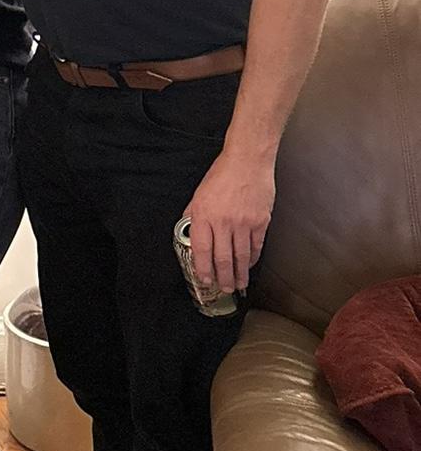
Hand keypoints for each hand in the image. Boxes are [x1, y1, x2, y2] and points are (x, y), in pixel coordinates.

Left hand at [182, 150, 275, 292]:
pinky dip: (252, 259)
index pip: (202, 250)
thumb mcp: (199, 193)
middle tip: (224, 289)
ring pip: (241, 257)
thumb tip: (190, 233)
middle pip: (223, 258)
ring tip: (238, 284)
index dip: (203, 269)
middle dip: (223, 278)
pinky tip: (249, 265)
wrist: (247, 161)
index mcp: (204, 214)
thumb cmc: (221, 174)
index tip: (205, 280)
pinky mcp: (261, 223)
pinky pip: (255, 247)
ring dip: (240, 274)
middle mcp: (223, 221)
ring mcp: (244, 223)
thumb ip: (195, 215)